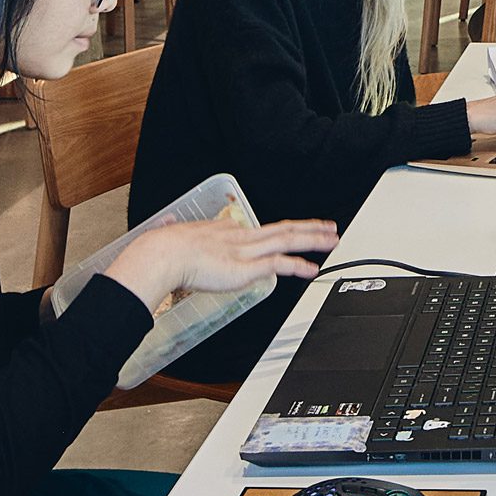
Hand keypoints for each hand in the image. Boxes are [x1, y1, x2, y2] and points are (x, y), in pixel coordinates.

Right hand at [102, 217, 338, 309]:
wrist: (163, 254)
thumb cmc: (164, 251)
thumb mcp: (176, 237)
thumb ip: (180, 235)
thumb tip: (169, 229)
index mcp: (225, 230)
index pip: (258, 229)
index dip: (277, 231)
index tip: (289, 232)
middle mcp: (240, 236)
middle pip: (282, 228)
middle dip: (308, 227)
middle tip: (328, 226)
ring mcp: (246, 250)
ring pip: (288, 239)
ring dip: (313, 239)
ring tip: (332, 240)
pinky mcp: (246, 267)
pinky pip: (279, 264)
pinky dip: (298, 265)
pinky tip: (312, 269)